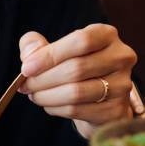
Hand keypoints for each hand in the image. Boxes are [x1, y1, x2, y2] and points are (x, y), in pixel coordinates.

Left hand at [18, 24, 137, 137]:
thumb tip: (29, 53)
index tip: (26, 68)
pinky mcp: (114, 109)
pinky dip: (55, 108)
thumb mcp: (55, 51)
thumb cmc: (73, 68)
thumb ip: (36, 47)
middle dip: (42, 79)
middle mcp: (120, 57)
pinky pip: (76, 110)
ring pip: (75, 92)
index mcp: (106, 35)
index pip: (81, 41)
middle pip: (76, 69)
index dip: (49, 55)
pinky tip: (49, 104)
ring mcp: (122, 84)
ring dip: (46, 96)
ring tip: (34, 95)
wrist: (98, 99)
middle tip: (25, 86)